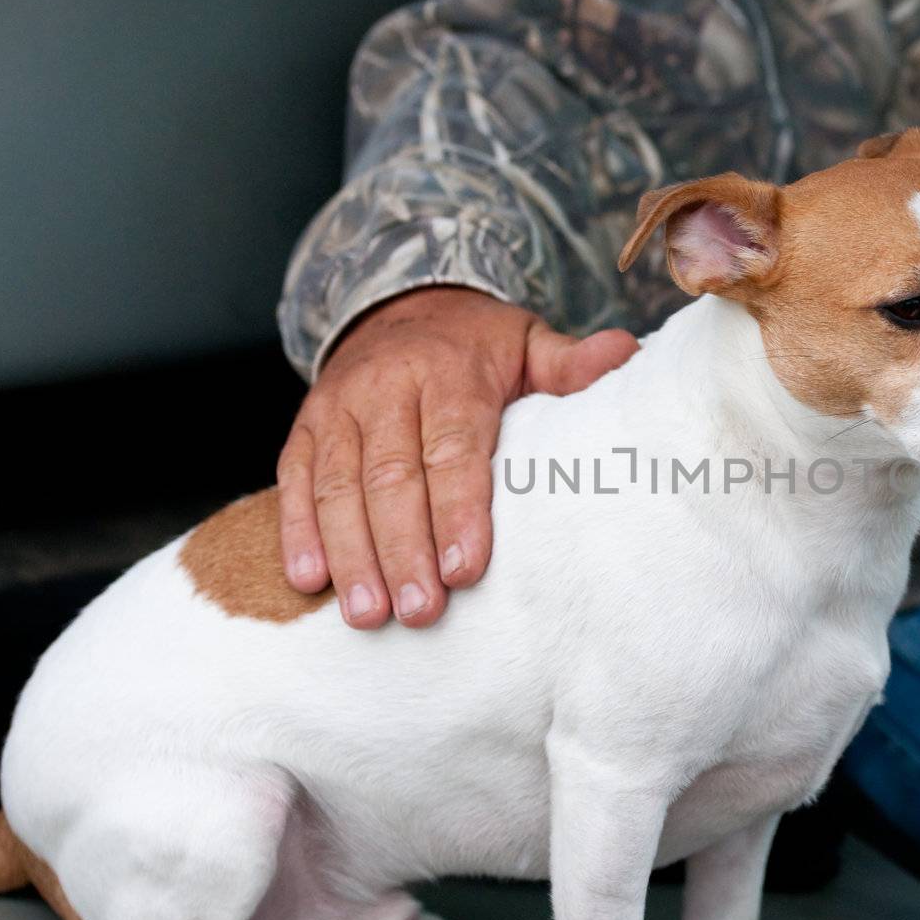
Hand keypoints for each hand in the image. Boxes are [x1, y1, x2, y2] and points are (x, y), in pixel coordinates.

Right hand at [277, 286, 638, 627]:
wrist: (399, 305)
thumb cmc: (478, 347)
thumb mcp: (529, 343)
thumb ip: (571, 363)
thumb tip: (625, 354)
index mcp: (448, 372)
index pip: (451, 446)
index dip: (457, 510)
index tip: (464, 569)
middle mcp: (385, 387)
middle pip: (390, 477)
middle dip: (403, 550)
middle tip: (419, 612)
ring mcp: (337, 408)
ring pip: (337, 486)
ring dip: (351, 554)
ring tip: (368, 615)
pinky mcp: (304, 428)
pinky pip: (293, 481)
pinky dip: (298, 532)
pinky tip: (308, 581)